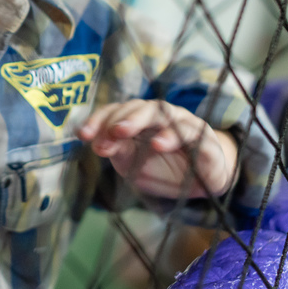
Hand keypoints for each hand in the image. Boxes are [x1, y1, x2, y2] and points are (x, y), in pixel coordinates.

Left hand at [77, 100, 236, 199]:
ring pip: (162, 113)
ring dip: (139, 120)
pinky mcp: (203, 138)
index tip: (83, 135)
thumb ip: (120, 151)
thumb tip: (98, 144)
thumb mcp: (135, 164)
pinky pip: (188, 132)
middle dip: (118, 118)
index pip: (116, 112)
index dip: (98, 120)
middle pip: (138, 107)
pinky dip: (172, 135)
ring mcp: (182, 123)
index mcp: (139, 119)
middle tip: (104, 131)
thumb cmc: (164, 168)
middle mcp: (160, 115)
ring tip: (122, 132)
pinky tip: (158, 144)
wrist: (204, 181)